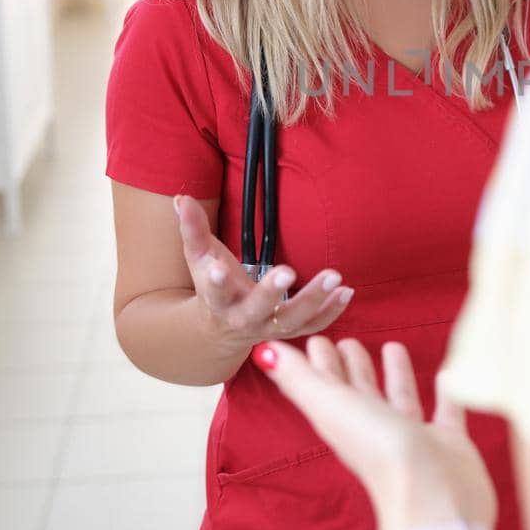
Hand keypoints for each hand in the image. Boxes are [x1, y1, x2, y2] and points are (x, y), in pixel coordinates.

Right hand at [173, 195, 352, 352]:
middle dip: (271, 292)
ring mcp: (269, 328)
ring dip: (314, 300)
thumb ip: (192, 228)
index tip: (217, 268)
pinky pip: (313, 325)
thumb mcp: (199, 257)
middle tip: (287, 271)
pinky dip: (332, 312)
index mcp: (217, 300)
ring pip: (292, 320)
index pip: (214, 291)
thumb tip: (182, 197)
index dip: (215, 281)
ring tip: (335, 277)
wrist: (221, 328)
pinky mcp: (290, 331)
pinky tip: (347, 292)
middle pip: (258, 309)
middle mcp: (243, 319)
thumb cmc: (212, 284)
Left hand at [256, 337, 497, 529]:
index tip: (317, 340)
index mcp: (343, 422)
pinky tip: (447, 374)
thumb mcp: (331, 406)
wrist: (431, 495)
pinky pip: (445, 411)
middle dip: (352, 368)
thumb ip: (298, 378)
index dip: (319, 365)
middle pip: (359, 393)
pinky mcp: (446, 442)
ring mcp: (411, 438)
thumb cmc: (377, 449)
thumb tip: (261, 351)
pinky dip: (446, 393)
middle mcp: (374, 430)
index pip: (326, 387)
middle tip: (349, 340)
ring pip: (400, 400)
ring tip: (393, 346)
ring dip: (395, 375)